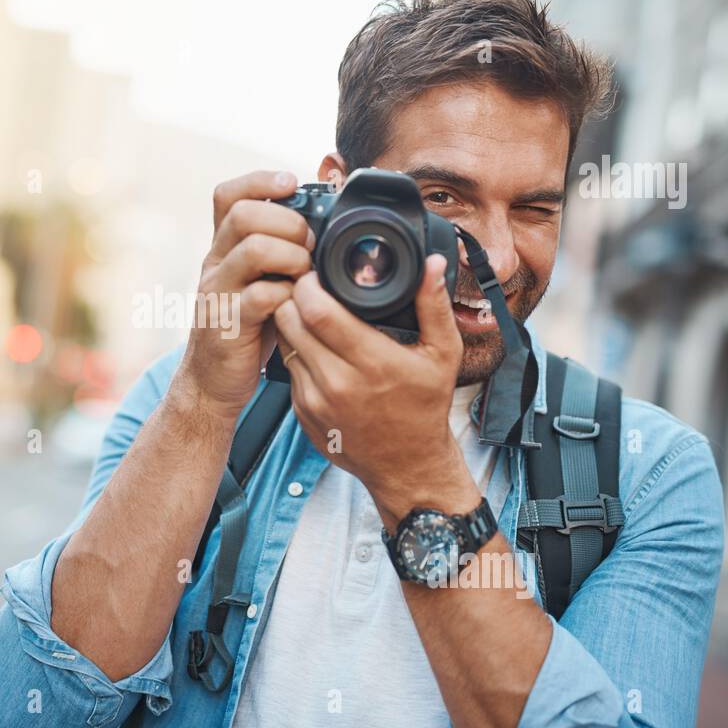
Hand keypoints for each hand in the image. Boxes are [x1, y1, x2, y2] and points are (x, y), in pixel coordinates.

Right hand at [174, 170, 315, 417]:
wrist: (212, 383)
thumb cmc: (248, 330)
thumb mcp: (259, 283)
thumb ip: (280, 254)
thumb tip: (326, 224)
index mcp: (222, 248)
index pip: (228, 195)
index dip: (260, 180)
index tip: (293, 183)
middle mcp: (215, 264)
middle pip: (243, 214)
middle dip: (288, 221)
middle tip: (310, 243)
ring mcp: (217, 293)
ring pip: (252, 249)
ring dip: (292, 254)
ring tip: (306, 272)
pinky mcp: (227, 325)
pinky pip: (260, 296)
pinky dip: (288, 295)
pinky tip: (298, 304)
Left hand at [273, 253, 481, 529]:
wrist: (407, 465)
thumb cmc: (425, 407)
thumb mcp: (443, 354)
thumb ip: (434, 306)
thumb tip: (431, 262)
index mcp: (372, 363)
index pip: (317, 311)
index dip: (309, 284)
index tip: (316, 273)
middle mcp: (338, 382)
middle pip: (290, 321)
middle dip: (293, 297)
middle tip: (308, 288)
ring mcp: (315, 400)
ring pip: (284, 342)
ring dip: (290, 323)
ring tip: (309, 313)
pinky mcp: (301, 412)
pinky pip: (287, 368)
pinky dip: (296, 351)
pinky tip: (313, 346)